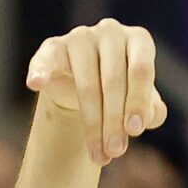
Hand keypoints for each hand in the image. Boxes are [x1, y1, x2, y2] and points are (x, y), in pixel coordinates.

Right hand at [26, 20, 167, 165]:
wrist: (86, 87)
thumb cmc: (122, 94)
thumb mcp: (140, 103)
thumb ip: (151, 109)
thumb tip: (151, 116)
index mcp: (138, 40)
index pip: (140, 70)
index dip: (137, 101)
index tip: (134, 131)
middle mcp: (111, 31)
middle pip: (113, 81)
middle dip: (114, 121)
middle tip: (115, 152)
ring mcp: (81, 37)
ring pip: (86, 84)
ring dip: (92, 124)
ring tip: (98, 156)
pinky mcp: (54, 47)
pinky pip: (46, 59)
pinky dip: (40, 70)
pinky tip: (35, 84)